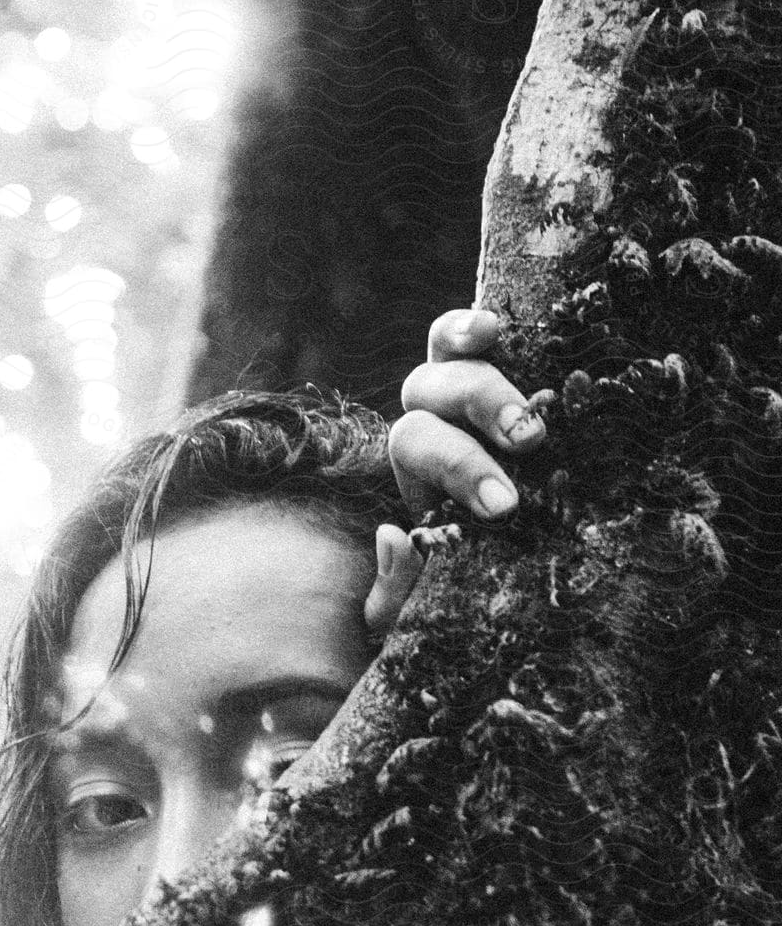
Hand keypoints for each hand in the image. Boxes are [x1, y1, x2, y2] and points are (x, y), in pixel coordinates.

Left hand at [364, 306, 548, 637]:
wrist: (515, 567)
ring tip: (533, 411)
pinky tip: (497, 326)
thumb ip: (400, 589)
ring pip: (450, 356)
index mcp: (417, 467)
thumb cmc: (473, 573)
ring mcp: (466, 381)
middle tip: (528, 444)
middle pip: (427, 392)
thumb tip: (391, 538)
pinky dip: (476, 323)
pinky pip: (479, 330)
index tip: (504, 507)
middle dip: (478, 414)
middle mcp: (433, 416)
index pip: (416, 445)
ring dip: (488, 377)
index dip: (457, 467)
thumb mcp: (427, 603)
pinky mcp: (508, 362)